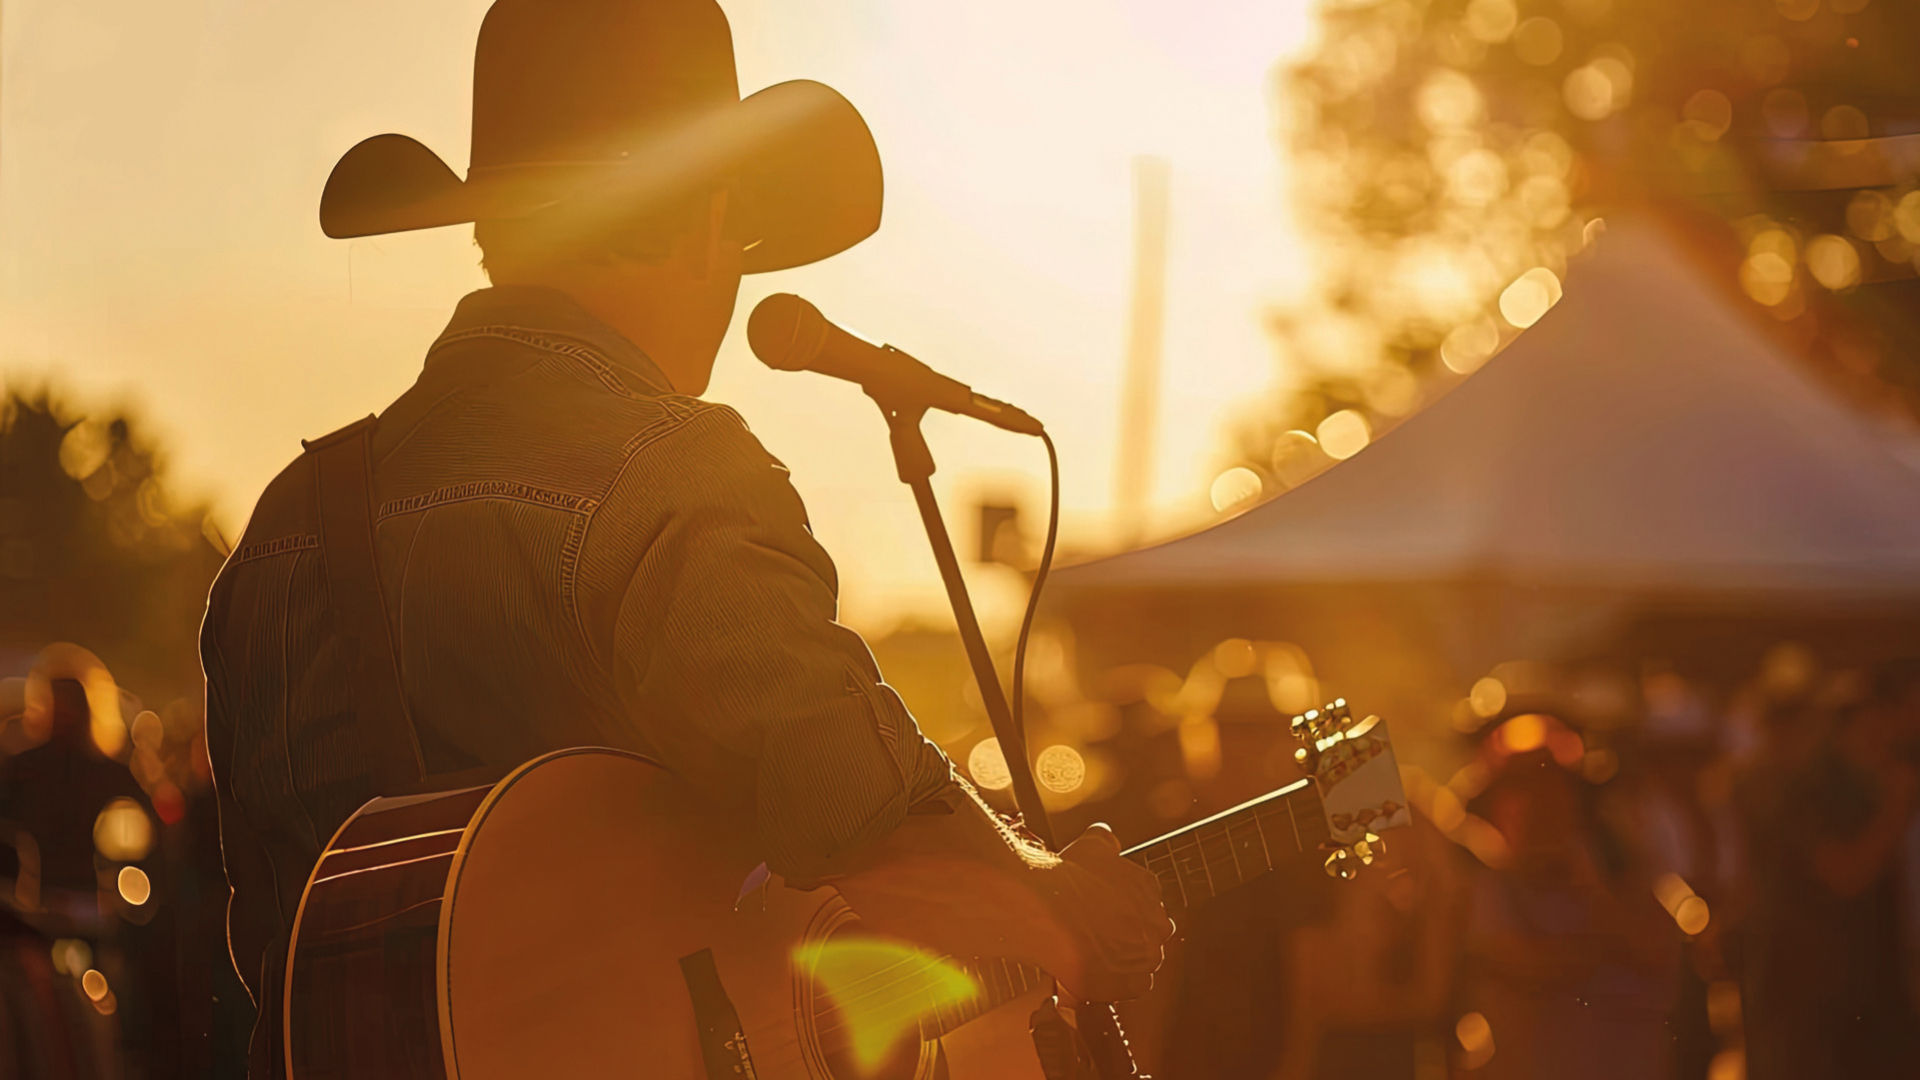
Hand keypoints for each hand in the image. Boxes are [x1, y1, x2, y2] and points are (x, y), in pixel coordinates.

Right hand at [1030, 823, 1175, 1001]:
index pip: (1146, 904)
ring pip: (1143, 962)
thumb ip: (1106, 841)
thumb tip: (1108, 839)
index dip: (1124, 911)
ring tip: (1093, 957)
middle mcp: (1156, 922)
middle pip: (1148, 933)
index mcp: (1149, 890)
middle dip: (1128, 935)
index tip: (1106, 915)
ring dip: (1124, 961)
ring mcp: (1146, 956)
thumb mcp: (1090, 845)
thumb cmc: (1065, 877)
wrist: (1045, 910)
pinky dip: (1118, 984)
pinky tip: (1096, 974)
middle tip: (1097, 936)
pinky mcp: (1131, 984)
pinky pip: (1133, 987)